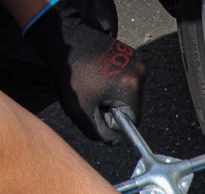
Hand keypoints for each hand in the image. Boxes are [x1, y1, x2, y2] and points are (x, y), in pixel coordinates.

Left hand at [22, 1, 146, 143]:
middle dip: (114, 107)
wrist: (65, 41)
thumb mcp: (81, 113)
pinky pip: (127, 79)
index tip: (96, 110)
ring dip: (113, 95)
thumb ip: (100, 133)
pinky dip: (114, 82)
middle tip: (92, 97)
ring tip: (94, 85)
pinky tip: (98, 75)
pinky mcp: (130, 53)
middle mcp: (139, 72)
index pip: (133, 120)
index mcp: (131, 86)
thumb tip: (115, 141)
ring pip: (129, 93)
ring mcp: (136, 60)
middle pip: (132, 106)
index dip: (114, 122)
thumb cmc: (70, 76)